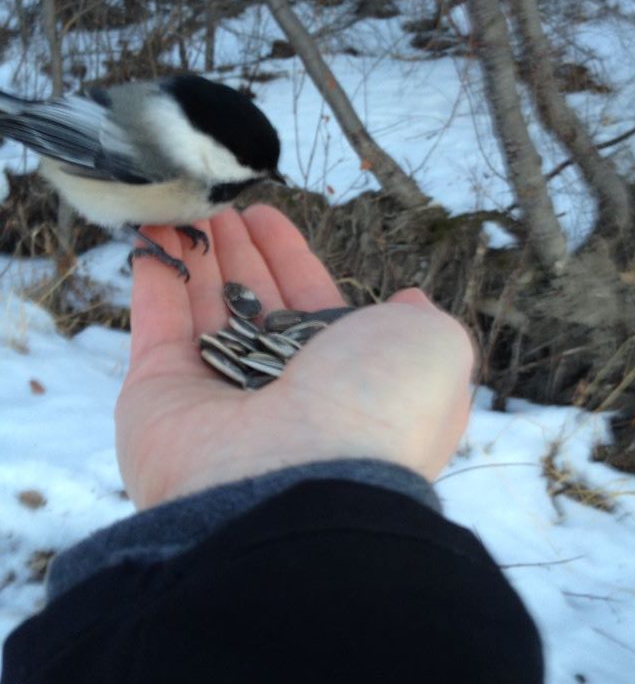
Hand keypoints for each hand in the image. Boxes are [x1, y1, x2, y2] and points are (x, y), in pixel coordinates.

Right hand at [115, 206, 474, 508]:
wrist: (299, 483)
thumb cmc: (377, 408)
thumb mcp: (433, 349)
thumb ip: (420, 318)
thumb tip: (409, 298)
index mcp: (339, 377)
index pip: (307, 303)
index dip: (288, 257)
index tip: (265, 215)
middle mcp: (278, 389)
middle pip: (252, 303)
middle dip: (239, 253)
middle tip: (222, 203)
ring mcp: (214, 393)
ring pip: (204, 307)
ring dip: (197, 255)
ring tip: (188, 201)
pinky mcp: (158, 394)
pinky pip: (155, 320)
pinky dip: (153, 273)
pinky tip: (152, 227)